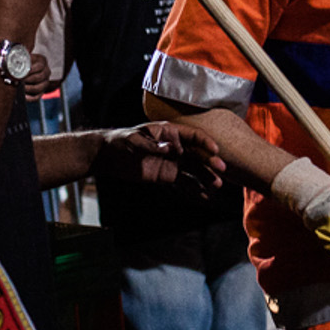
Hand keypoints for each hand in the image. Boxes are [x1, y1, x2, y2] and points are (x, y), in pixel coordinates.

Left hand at [19, 53, 53, 98]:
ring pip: (38, 88)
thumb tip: (11, 54)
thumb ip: (20, 55)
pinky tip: (22, 95)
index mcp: (42, 62)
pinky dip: (29, 98)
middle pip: (39, 77)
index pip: (40, 66)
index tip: (22, 72)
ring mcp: (44, 83)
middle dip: (28, 79)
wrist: (26, 70)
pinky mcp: (41, 92)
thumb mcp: (24, 56)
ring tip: (19, 87)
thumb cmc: (23, 62)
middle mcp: (46, 72)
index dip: (30, 70)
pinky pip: (36, 97)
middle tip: (18, 80)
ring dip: (28, 88)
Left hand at [95, 123, 224, 192]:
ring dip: (206, 177)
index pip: (193, 135)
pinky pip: (184, 182)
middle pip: (197, 154)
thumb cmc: (121, 142)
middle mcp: (175, 147)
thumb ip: (154, 146)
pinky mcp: (167, 176)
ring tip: (217, 185)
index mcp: (169, 132)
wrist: (108, 157)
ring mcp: (172, 162)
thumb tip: (172, 149)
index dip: (205, 142)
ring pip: (194, 169)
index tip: (215, 151)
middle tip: (221, 170)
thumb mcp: (135, 141)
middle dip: (210, 162)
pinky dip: (194, 189)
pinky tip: (204, 196)